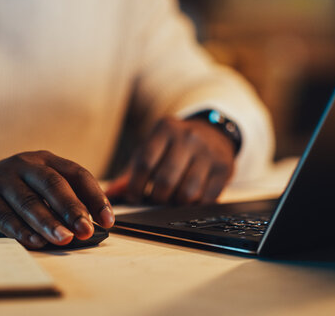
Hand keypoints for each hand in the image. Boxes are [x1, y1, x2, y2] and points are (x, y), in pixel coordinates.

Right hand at [0, 151, 114, 247]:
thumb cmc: (13, 194)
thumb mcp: (37, 189)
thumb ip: (60, 203)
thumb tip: (90, 228)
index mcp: (45, 160)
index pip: (77, 174)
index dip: (95, 196)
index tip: (108, 220)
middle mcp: (24, 164)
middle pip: (53, 184)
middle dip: (72, 208)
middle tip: (85, 230)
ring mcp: (2, 179)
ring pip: (29, 200)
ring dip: (48, 222)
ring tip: (64, 239)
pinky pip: (4, 215)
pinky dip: (21, 230)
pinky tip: (35, 242)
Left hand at [107, 117, 235, 204]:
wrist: (214, 133)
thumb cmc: (174, 145)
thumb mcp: (153, 147)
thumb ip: (131, 171)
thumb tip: (110, 194)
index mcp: (165, 129)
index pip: (144, 162)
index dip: (136, 186)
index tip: (134, 196)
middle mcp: (189, 137)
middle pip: (165, 181)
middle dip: (156, 198)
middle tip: (155, 199)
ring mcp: (209, 152)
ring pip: (187, 193)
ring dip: (176, 203)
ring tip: (172, 199)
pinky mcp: (224, 168)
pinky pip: (206, 198)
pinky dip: (194, 205)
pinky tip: (189, 199)